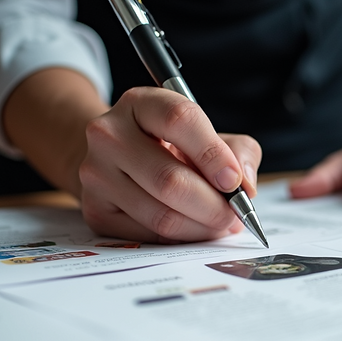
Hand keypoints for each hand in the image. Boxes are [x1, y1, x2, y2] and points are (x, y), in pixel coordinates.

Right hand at [2, 69, 260, 243]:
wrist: (118, 158)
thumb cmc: (173, 145)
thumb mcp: (208, 133)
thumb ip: (238, 152)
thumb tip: (246, 188)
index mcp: (140, 103)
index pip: (178, 120)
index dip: (213, 153)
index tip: (235, 181)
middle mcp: (109, 134)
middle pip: (168, 179)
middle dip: (212, 205)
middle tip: (236, 215)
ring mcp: (96, 173)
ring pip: (160, 214)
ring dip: (201, 226)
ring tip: (220, 223)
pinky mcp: (95, 209)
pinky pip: (148, 234)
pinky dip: (181, 237)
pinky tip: (194, 228)